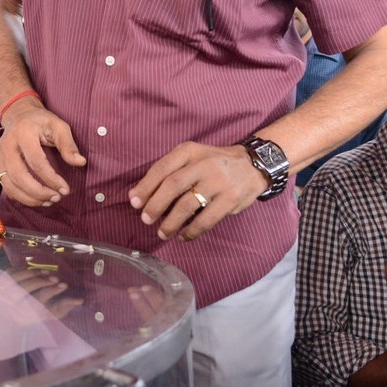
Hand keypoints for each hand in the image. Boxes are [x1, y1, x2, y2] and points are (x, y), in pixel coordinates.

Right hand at [0, 98, 84, 207]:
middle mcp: (7, 145)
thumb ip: (68, 144)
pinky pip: (6, 186)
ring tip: (48, 202)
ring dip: (29, 198)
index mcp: (23, 133)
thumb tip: (80, 162)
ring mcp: (0, 156)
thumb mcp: (58, 126)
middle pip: (19, 176)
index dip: (51, 178)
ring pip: (10, 184)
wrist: (19, 115)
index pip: (36, 161)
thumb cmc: (41, 121)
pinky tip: (36, 199)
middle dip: (38, 192)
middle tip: (56, 198)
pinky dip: (20, 197)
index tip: (65, 189)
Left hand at [9, 267, 83, 319]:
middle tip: (56, 277)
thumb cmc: (36, 315)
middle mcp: (11, 305)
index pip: (37, 302)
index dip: (50, 292)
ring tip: (46, 272)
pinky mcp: (0, 284)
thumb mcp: (51, 314)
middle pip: (24, 290)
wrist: (10, 317)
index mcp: (24, 316)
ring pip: (16, 280)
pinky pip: (11, 272)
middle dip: (42, 282)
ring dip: (32, 273)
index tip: (64, 284)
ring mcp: (3, 294)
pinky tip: (34, 270)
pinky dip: (23, 269)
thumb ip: (64, 307)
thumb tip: (80, 300)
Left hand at [127, 142, 266, 241]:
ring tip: (162, 233)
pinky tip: (183, 236)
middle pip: (173, 185)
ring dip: (171, 222)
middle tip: (146, 219)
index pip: (162, 167)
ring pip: (188, 204)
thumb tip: (137, 195)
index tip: (133, 202)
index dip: (146, 186)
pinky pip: (206, 219)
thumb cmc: (213, 163)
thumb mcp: (193, 157)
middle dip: (155, 204)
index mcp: (190, 151)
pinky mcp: (230, 199)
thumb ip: (169, 172)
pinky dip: (192, 230)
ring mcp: (218, 181)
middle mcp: (203, 164)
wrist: (253, 165)